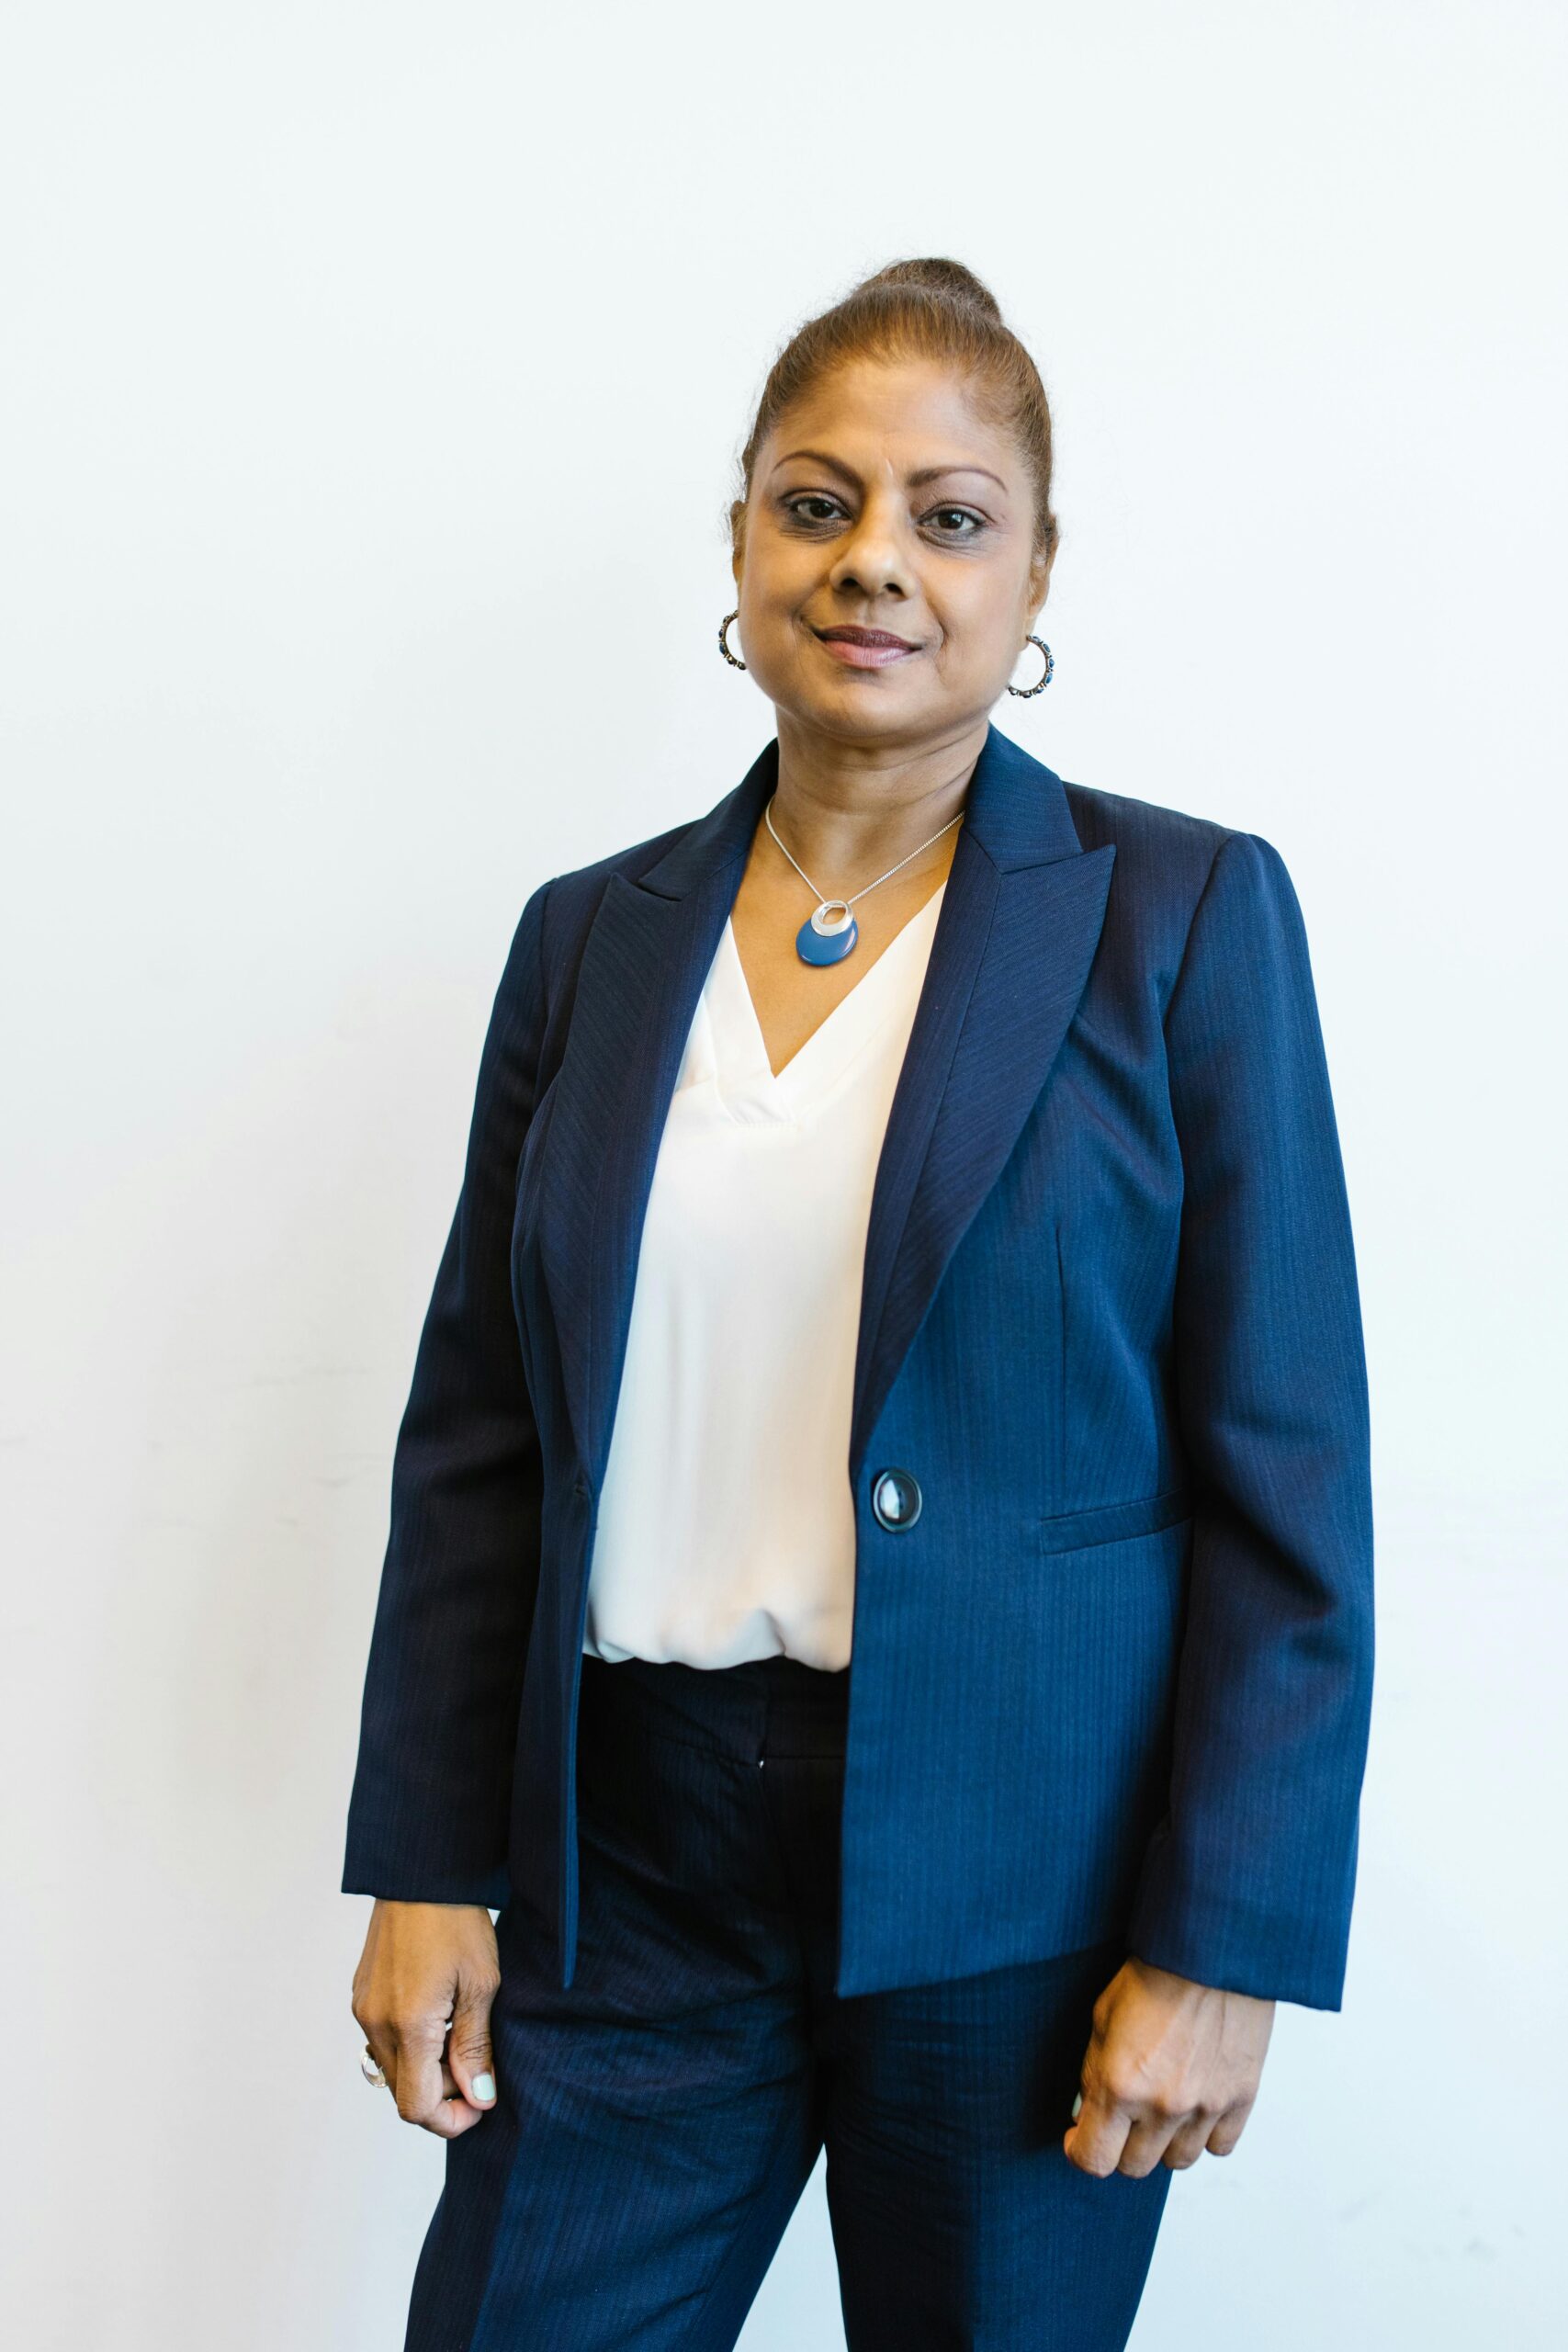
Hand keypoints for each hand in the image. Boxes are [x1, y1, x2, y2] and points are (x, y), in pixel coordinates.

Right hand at [351, 1899, 501, 2137]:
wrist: (422, 1874)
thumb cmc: (457, 1922)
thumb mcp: (482, 1985)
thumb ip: (475, 2048)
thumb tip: (477, 2098)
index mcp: (408, 2025)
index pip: (417, 2107)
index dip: (451, 2120)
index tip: (480, 2104)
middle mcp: (375, 2023)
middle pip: (403, 2093)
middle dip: (442, 2095)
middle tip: (478, 2070)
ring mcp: (363, 2009)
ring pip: (393, 2068)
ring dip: (426, 2070)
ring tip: (462, 2036)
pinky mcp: (362, 1995)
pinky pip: (383, 2041)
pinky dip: (412, 2046)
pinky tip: (441, 2017)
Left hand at [1064, 1955, 1273, 2177]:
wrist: (1210, 1950)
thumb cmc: (1153, 1973)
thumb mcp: (1102, 2018)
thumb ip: (1093, 2074)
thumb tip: (1087, 2114)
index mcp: (1120, 2085)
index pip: (1094, 2160)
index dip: (1080, 2152)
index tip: (1080, 2138)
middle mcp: (1163, 2105)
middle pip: (1135, 2167)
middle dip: (1120, 2146)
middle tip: (1121, 2118)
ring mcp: (1206, 2106)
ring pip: (1178, 2162)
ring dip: (1163, 2143)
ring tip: (1159, 2107)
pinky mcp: (1242, 2097)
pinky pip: (1219, 2146)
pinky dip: (1204, 2134)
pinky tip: (1194, 2106)